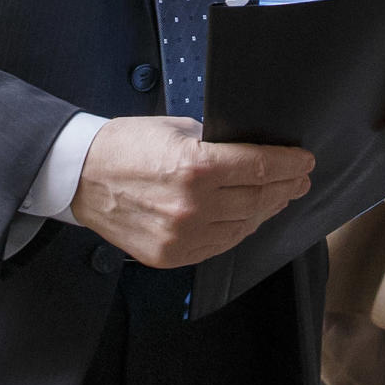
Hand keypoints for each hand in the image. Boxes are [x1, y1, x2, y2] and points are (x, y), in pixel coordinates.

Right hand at [70, 116, 314, 267]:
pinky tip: (248, 218)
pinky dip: (238, 231)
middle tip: (299, 179)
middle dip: (284, 187)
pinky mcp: (171, 256)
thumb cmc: (125, 145)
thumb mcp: (176, 128)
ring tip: (278, 198)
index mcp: (194, 166)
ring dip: (265, 210)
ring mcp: (182, 236)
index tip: (304, 161)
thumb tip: (249, 151)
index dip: (288, 164)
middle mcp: (192, 206)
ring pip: (243, 227)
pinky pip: (218, 246)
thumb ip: (214, 143)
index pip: (259, 166)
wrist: (80, 176)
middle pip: (257, 198)